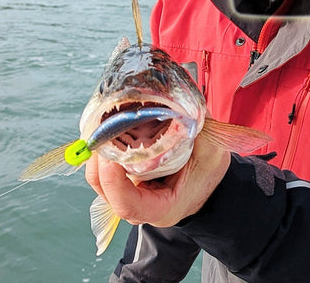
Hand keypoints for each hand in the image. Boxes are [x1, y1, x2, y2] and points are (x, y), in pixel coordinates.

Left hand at [84, 133, 230, 227]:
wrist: (210, 183)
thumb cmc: (210, 173)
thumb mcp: (211, 151)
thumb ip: (194, 129)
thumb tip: (174, 101)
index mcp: (161, 207)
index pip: (126, 205)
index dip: (113, 181)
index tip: (111, 154)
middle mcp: (139, 204)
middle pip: (105, 191)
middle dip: (98, 161)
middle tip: (100, 132)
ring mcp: (130, 192)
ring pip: (100, 179)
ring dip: (97, 153)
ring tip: (101, 127)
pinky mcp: (125, 179)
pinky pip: (105, 169)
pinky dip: (104, 149)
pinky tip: (108, 129)